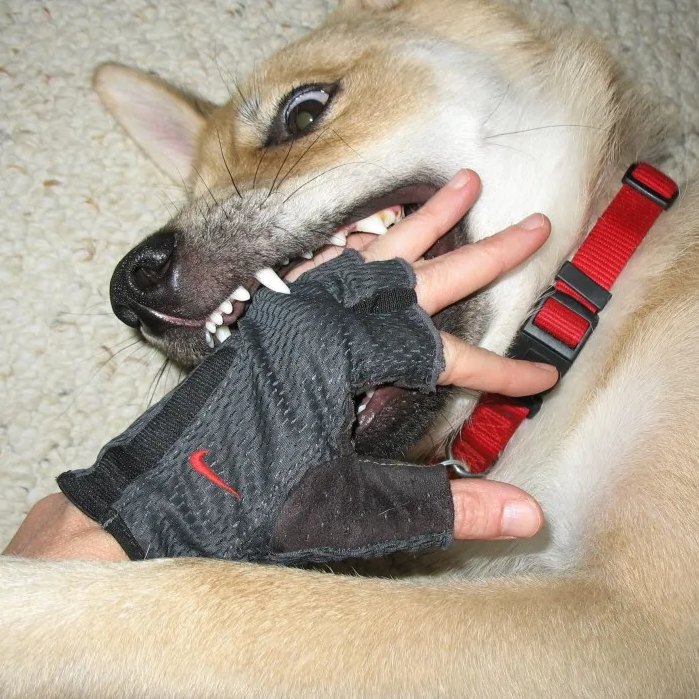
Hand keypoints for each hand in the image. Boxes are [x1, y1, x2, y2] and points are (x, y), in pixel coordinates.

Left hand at [27, 169, 555, 563]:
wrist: (156, 501)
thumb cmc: (245, 509)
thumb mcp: (350, 512)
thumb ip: (445, 508)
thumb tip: (530, 513)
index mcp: (338, 355)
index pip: (444, 356)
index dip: (500, 372)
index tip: (542, 378)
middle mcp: (315, 317)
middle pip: (418, 278)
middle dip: (484, 256)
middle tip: (537, 225)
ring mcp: (289, 312)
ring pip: (371, 255)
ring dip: (423, 224)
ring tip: (464, 185)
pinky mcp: (268, 319)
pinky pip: (324, 266)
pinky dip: (361, 246)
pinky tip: (381, 234)